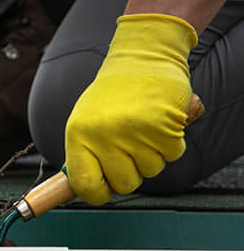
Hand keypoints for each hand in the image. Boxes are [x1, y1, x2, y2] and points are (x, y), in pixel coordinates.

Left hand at [65, 14, 196, 204]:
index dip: (97, 193)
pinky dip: (170, 144)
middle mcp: (103, 135)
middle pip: (123, 184)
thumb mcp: (85, 122)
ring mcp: (134, 132)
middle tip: (129, 146)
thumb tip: (79, 191)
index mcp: (78, 134)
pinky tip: (160, 122)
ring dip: (151, 155)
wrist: (142, 58)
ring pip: (151, 171)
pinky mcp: (163, 127)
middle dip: (130, 172)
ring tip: (142, 128)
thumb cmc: (113, 96)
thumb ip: (84, 155)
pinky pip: (172, 155)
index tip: (104, 189)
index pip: (84, 185)